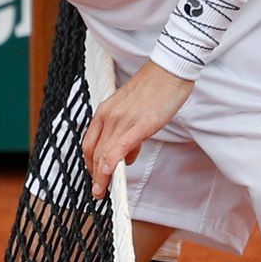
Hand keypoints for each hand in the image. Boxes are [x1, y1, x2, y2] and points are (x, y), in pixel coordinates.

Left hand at [82, 61, 193, 198]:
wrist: (170, 70)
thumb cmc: (156, 88)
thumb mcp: (134, 111)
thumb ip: (127, 132)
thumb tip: (127, 155)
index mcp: (105, 111)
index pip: (90, 143)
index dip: (90, 164)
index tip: (95, 177)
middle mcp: (108, 116)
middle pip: (94, 152)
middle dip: (94, 175)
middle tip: (99, 191)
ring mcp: (121, 121)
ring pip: (104, 154)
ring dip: (101, 177)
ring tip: (103, 192)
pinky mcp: (138, 125)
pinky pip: (118, 149)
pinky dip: (111, 165)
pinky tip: (110, 177)